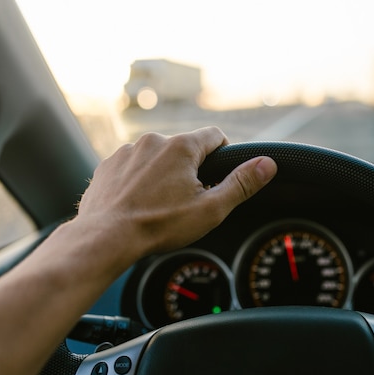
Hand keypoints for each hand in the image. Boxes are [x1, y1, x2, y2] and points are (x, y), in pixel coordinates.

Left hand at [77, 126, 276, 258]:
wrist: (105, 238)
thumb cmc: (158, 225)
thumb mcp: (210, 209)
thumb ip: (241, 183)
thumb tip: (268, 163)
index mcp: (181, 146)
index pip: (214, 136)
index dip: (223, 154)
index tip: (219, 176)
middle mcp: (152, 141)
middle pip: (184, 148)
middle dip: (190, 170)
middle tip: (188, 200)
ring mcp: (127, 152)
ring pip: (156, 158)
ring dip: (162, 174)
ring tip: (159, 205)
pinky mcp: (108, 166)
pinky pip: (132, 167)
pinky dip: (138, 181)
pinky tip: (138, 204)